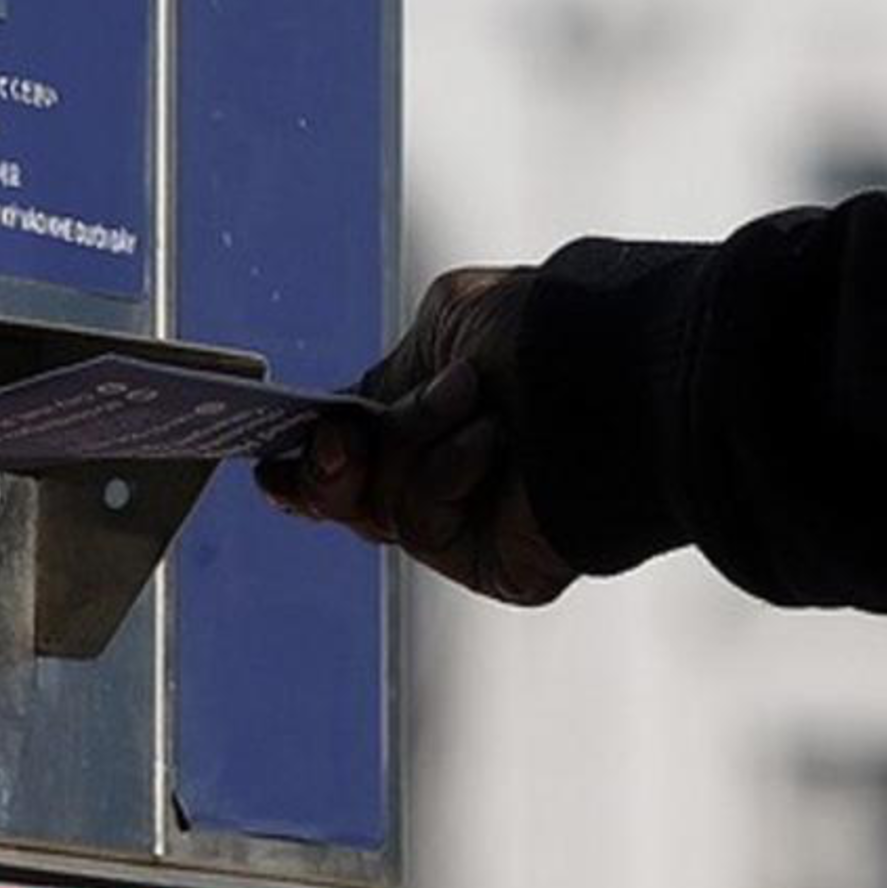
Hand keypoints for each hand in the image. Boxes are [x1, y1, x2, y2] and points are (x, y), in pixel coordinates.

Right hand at [257, 265, 575, 606]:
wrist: (611, 371)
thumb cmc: (548, 332)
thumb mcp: (446, 324)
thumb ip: (388, 373)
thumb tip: (346, 417)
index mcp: (446, 414)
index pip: (360, 449)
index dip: (309, 456)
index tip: (275, 452)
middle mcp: (457, 471)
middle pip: (351, 495)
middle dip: (328, 466)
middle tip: (336, 441)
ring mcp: (476, 521)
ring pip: (379, 508)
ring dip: (414, 443)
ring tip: (472, 401)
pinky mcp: (497, 563)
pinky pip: (424, 528)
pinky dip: (445, 476)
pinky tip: (491, 445)